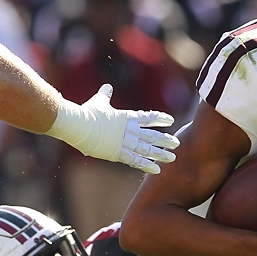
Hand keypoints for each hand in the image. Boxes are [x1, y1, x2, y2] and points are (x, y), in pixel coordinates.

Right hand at [48, 84, 179, 173]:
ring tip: (172, 157)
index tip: (171, 120)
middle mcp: (129, 130)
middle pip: (152, 135)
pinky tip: (158, 170)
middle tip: (177, 143)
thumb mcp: (98, 102)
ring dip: (161, 154)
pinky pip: (136, 161)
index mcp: (127, 117)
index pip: (148, 117)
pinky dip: (147, 165)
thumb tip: (107, 86)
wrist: (79, 125)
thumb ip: (105, 95)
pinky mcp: (117, 154)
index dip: (160, 118)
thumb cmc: (87, 113)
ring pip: (148, 149)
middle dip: (165, 140)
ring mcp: (125, 142)